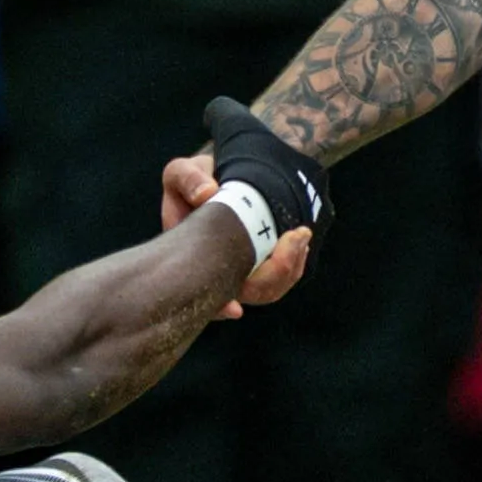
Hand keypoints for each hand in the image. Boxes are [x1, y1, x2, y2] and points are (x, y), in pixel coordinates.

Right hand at [162, 103, 327, 316]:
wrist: (220, 176)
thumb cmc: (194, 179)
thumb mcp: (181, 172)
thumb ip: (187, 180)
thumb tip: (207, 195)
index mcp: (189, 258)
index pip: (204, 292)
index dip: (218, 307)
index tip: (235, 309)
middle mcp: (215, 270)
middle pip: (246, 294)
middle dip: (274, 275)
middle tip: (295, 238)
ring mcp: (239, 269)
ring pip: (266, 289)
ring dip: (288, 268)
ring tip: (301, 235)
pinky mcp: (259, 264)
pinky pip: (279, 278)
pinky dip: (293, 263)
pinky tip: (298, 240)